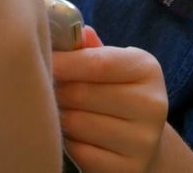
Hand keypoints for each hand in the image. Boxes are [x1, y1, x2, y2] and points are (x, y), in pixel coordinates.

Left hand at [51, 27, 168, 172]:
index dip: (63, 62)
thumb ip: (89, 50)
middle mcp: (153, 105)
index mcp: (147, 70)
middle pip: (82, 94)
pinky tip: (70, 136)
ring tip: (57, 110)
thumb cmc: (117, 93)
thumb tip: (69, 32)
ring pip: (77, 124)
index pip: (98, 63)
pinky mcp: (129, 169)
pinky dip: (68, 143)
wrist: (144, 140)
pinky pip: (80, 153)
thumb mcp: (113, 65)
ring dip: (58, 117)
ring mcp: (143, 141)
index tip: (39, 60)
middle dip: (56, 90)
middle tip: (43, 88)